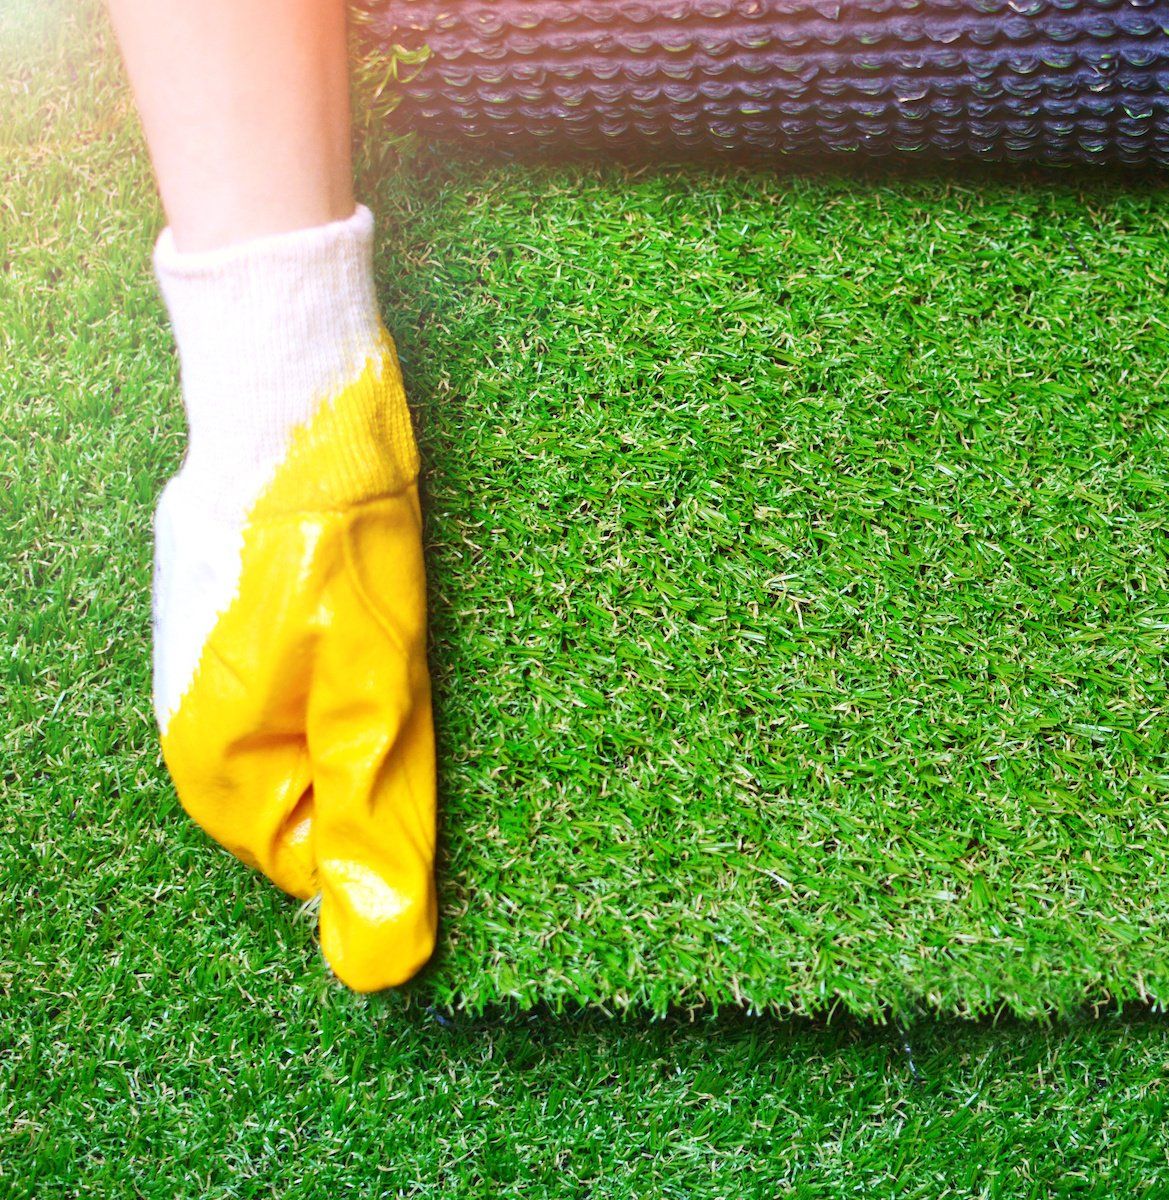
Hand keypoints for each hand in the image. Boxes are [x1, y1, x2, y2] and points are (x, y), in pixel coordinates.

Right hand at [153, 338, 435, 990]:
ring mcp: (197, 661)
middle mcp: (188, 721)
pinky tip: (358, 605)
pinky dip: (333, 659)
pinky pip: (287, 674)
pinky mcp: (219, 614)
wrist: (290, 399)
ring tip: (383, 632)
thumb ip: (369, 816)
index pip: (302, 861)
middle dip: (365, 761)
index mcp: (215, 761)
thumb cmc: (333, 540)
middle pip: (299, 794)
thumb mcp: (372, 687)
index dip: (375, 822)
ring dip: (352, 705)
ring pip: (299, 730)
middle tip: (406, 680)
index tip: (417, 754)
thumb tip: (380, 952)